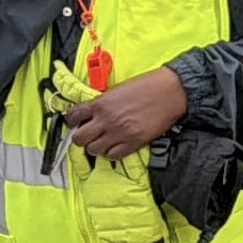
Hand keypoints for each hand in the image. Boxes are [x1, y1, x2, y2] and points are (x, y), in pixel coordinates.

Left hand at [66, 68, 186, 160]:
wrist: (170, 92)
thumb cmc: (146, 86)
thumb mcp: (117, 90)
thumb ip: (103, 103)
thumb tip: (93, 113)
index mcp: (100, 103)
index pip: (73, 116)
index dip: (72, 120)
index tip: (75, 122)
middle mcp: (106, 120)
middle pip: (79, 138)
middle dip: (80, 138)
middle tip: (87, 135)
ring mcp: (119, 133)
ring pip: (93, 150)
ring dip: (95, 147)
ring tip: (102, 142)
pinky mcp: (133, 143)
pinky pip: (113, 156)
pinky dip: (111, 153)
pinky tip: (114, 147)